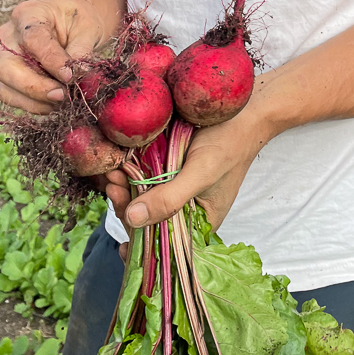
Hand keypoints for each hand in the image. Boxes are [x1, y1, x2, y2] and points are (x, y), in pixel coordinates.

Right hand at [0, 0, 109, 113]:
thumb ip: (81, 51)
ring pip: (7, 87)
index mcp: (28, 14)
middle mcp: (8, 36)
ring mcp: (3, 58)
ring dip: (36, 101)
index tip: (71, 77)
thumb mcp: (88, 29)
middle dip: (36, 87)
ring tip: (64, 100)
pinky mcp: (6, 77)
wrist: (72, 24)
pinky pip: (12, 97)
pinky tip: (55, 103)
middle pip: (9, 68)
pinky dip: (33, 105)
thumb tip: (76, 77)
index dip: (51, 61)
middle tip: (64, 96)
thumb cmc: (78, 22)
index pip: (33, 40)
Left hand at [104, 104, 270, 232]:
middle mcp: (185, 209)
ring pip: (143, 201)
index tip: (121, 242)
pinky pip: (145, 179)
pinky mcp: (168, 169)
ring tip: (112, 174)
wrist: (242, 109)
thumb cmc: (230, 143)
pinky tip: (119, 168)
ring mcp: (175, 188)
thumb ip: (170, 199)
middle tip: (112, 187)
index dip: (142, 245)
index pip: (165, 245)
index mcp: (199, 222)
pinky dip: (130, 176)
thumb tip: (132, 220)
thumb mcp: (201, 173)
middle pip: (149, 222)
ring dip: (124, 191)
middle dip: (127, 209)